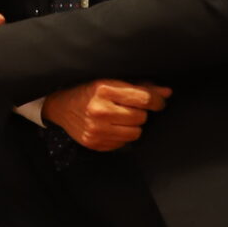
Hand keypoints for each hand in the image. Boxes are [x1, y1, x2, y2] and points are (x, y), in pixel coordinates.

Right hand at [40, 78, 169, 151]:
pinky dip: (121, 136)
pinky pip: (123, 144)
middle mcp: (100, 111)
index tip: (158, 102)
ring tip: (121, 118)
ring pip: (135, 133)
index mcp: (104, 90)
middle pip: (141, 117)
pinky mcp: (95, 144)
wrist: (60, 106)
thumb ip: (140, 87)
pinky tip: (111, 127)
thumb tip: (167, 93)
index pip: (144, 99)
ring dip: (132, 126)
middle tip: (130, 108)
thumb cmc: (89, 91)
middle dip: (140, 112)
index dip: (157, 101)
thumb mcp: (111, 82)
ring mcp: (96, 130)